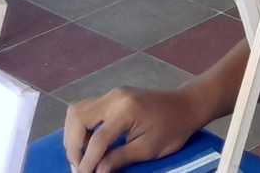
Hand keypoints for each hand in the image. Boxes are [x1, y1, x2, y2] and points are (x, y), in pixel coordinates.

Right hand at [63, 87, 202, 172]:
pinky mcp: (113, 96)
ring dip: (73, 135)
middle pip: (77, 117)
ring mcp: (112, 94)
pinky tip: (88, 143)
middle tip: (79, 166)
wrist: (186, 106)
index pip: (97, 139)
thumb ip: (118, 159)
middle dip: (73, 145)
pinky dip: (81, 127)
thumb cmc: (172, 129)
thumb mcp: (147, 150)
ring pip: (77, 110)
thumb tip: (95, 172)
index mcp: (125, 111)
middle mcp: (114, 98)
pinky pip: (86, 108)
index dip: (87, 162)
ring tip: (81, 156)